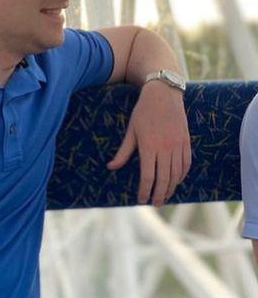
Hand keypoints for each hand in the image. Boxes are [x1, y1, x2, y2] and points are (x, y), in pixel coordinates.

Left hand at [106, 81, 191, 206]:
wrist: (163, 94)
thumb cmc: (143, 112)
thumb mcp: (131, 131)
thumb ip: (123, 152)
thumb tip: (111, 167)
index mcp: (149, 147)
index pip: (147, 176)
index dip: (144, 191)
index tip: (141, 199)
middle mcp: (165, 148)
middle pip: (164, 179)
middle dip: (159, 194)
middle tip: (155, 203)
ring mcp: (178, 145)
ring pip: (176, 174)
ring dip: (171, 187)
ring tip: (165, 196)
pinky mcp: (186, 142)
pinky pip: (186, 164)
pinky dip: (182, 175)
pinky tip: (176, 181)